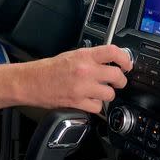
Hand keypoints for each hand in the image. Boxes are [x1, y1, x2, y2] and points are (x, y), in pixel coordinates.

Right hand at [0, 45, 132, 112]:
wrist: (32, 81)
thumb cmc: (50, 68)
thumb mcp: (72, 55)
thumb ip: (91, 57)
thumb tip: (110, 59)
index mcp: (85, 56)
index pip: (113, 52)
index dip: (125, 58)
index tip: (127, 64)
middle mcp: (86, 71)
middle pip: (117, 76)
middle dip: (120, 80)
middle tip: (118, 81)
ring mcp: (83, 88)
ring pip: (110, 94)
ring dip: (108, 94)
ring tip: (101, 92)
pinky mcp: (78, 102)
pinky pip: (98, 107)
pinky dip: (96, 106)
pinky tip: (91, 101)